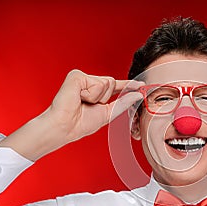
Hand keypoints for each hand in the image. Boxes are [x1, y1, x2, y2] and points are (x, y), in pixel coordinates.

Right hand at [0, 70, 142, 160]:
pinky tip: (78, 97)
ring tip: (82, 102)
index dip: (127, 85)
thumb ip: (123, 103)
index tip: (141, 85)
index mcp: (96, 92)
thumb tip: (138, 95)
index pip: (115, 86)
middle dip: (104, 98)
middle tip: (88, 105)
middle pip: (112, 83)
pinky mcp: (77, 76)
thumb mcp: (107, 113)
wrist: (65, 127)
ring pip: (107, 82)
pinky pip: (97, 83)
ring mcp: (82, 78)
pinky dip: (91, 94)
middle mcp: (89, 82)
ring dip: (97, 98)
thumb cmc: (81, 124)